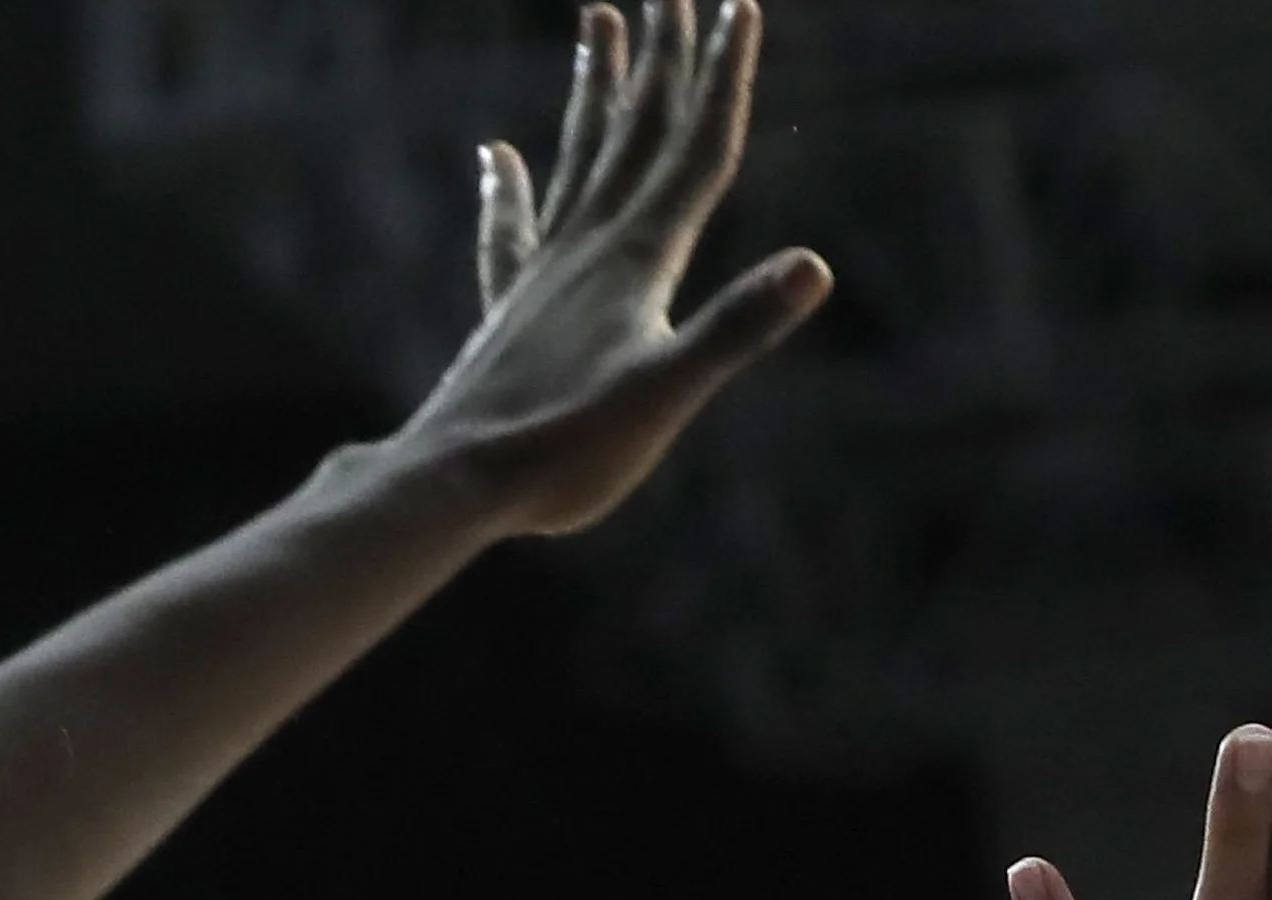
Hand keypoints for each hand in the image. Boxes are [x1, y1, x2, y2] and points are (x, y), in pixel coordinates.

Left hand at [392, 1, 830, 538]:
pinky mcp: (509, 306)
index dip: (724, 79)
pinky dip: (506, 187)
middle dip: (665, 61)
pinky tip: (495, 156)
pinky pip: (510, 228)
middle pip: (637, 132)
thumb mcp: (667, 394)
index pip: (696, 150)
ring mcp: (545, 271)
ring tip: (598, 21)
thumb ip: (736, 326)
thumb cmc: (566, 450)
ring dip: (595, 89)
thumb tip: (814, 266)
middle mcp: (589, 246)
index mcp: (638, 257)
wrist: (457, 480)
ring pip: (578, 157)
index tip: (739, 6)